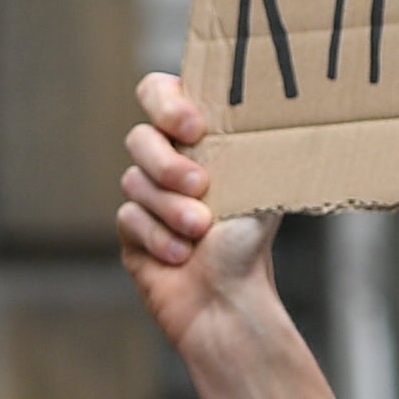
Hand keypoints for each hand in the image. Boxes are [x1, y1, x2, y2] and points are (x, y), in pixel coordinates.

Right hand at [117, 76, 285, 358]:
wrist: (230, 304)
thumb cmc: (250, 244)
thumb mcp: (261, 183)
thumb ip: (251, 141)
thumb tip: (270, 102)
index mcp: (200, 141)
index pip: (161, 93)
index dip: (166, 103)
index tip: (194, 127)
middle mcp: (170, 163)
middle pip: (140, 137)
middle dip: (167, 163)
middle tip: (201, 186)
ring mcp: (148, 198)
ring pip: (133, 180)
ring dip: (170, 208)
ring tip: (200, 231)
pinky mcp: (132, 232)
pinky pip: (127, 217)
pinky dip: (157, 236)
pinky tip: (181, 256)